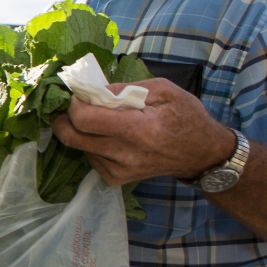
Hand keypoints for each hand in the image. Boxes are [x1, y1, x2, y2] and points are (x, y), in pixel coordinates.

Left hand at [53, 78, 236, 184]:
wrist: (201, 154)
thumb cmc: (186, 117)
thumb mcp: (163, 90)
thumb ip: (125, 88)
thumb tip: (93, 90)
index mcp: (139, 130)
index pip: (86, 120)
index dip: (75, 105)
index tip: (81, 96)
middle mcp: (125, 154)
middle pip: (72, 138)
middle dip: (64, 119)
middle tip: (71, 107)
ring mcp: (119, 170)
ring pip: (78, 147)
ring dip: (80, 131)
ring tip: (99, 120)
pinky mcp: (116, 178)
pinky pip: (89, 158)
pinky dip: (91, 143)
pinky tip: (109, 136)